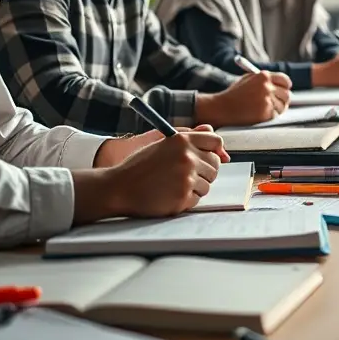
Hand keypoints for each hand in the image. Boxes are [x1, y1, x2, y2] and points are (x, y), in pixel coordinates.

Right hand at [106, 127, 228, 216]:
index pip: (215, 141)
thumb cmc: (139, 167)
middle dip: (204, 170)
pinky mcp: (183, 198)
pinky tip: (169, 195)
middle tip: (184, 174)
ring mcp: (186, 179)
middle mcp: (187, 157)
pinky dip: (186, 199)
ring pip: (207, 184)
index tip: (209, 156)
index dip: (214, 150)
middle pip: (215, 165)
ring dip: (194, 187)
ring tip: (172, 184)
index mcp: (181, 141)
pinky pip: (197, 199)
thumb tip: (221, 147)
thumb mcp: (162, 145)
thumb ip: (191, 140)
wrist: (118, 188)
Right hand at [199, 71, 292, 125]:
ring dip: (277, 108)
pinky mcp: (265, 113)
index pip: (285, 80)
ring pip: (283, 106)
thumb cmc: (234, 94)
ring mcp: (267, 100)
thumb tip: (282, 86)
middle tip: (279, 102)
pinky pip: (275, 115)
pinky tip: (258, 114)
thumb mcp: (248, 80)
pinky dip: (270, 115)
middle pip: (287, 94)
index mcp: (263, 76)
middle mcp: (266, 87)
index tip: (285, 90)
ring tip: (263, 109)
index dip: (286, 86)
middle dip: (284, 99)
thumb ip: (265, 81)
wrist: (221, 107)